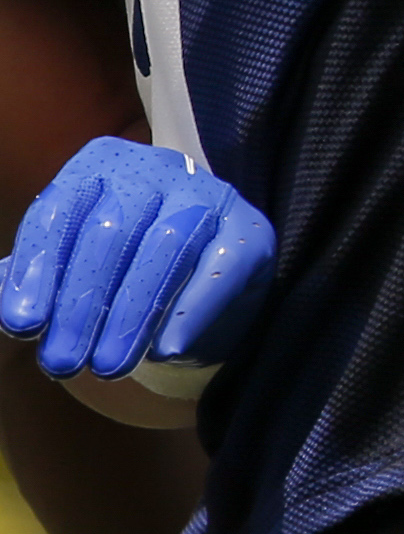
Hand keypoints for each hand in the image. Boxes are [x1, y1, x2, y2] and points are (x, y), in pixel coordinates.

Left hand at [1, 138, 272, 383]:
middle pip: (111, 231)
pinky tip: (166, 350)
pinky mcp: (251, 230)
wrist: (201, 276)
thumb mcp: (67, 266)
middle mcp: (155, 167)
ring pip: (166, 247)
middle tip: (60, 364)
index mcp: (99, 165)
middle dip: (81, 304)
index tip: (20, 326)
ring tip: (106, 369)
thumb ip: (30, 278)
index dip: (38, 272)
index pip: (59, 213)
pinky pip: (221, 266)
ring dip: (132, 315)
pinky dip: (193, 309)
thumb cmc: (119, 267)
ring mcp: (209, 194)